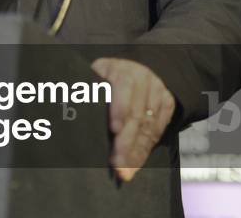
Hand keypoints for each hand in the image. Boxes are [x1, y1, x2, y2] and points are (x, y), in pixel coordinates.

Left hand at [90, 56, 175, 181]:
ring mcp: (157, 90)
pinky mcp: (167, 102)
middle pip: (136, 113)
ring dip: (136, 152)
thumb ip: (90, 92)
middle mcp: (142, 77)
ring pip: (148, 126)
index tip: (114, 129)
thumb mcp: (96, 77)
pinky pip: (158, 130)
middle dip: (126, 142)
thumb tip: (73, 112)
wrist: (138, 69)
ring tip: (124, 171)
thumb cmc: (107, 78)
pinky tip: (136, 164)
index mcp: (120, 69)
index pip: (122, 86)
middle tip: (117, 164)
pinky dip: (146, 149)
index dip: (119, 108)